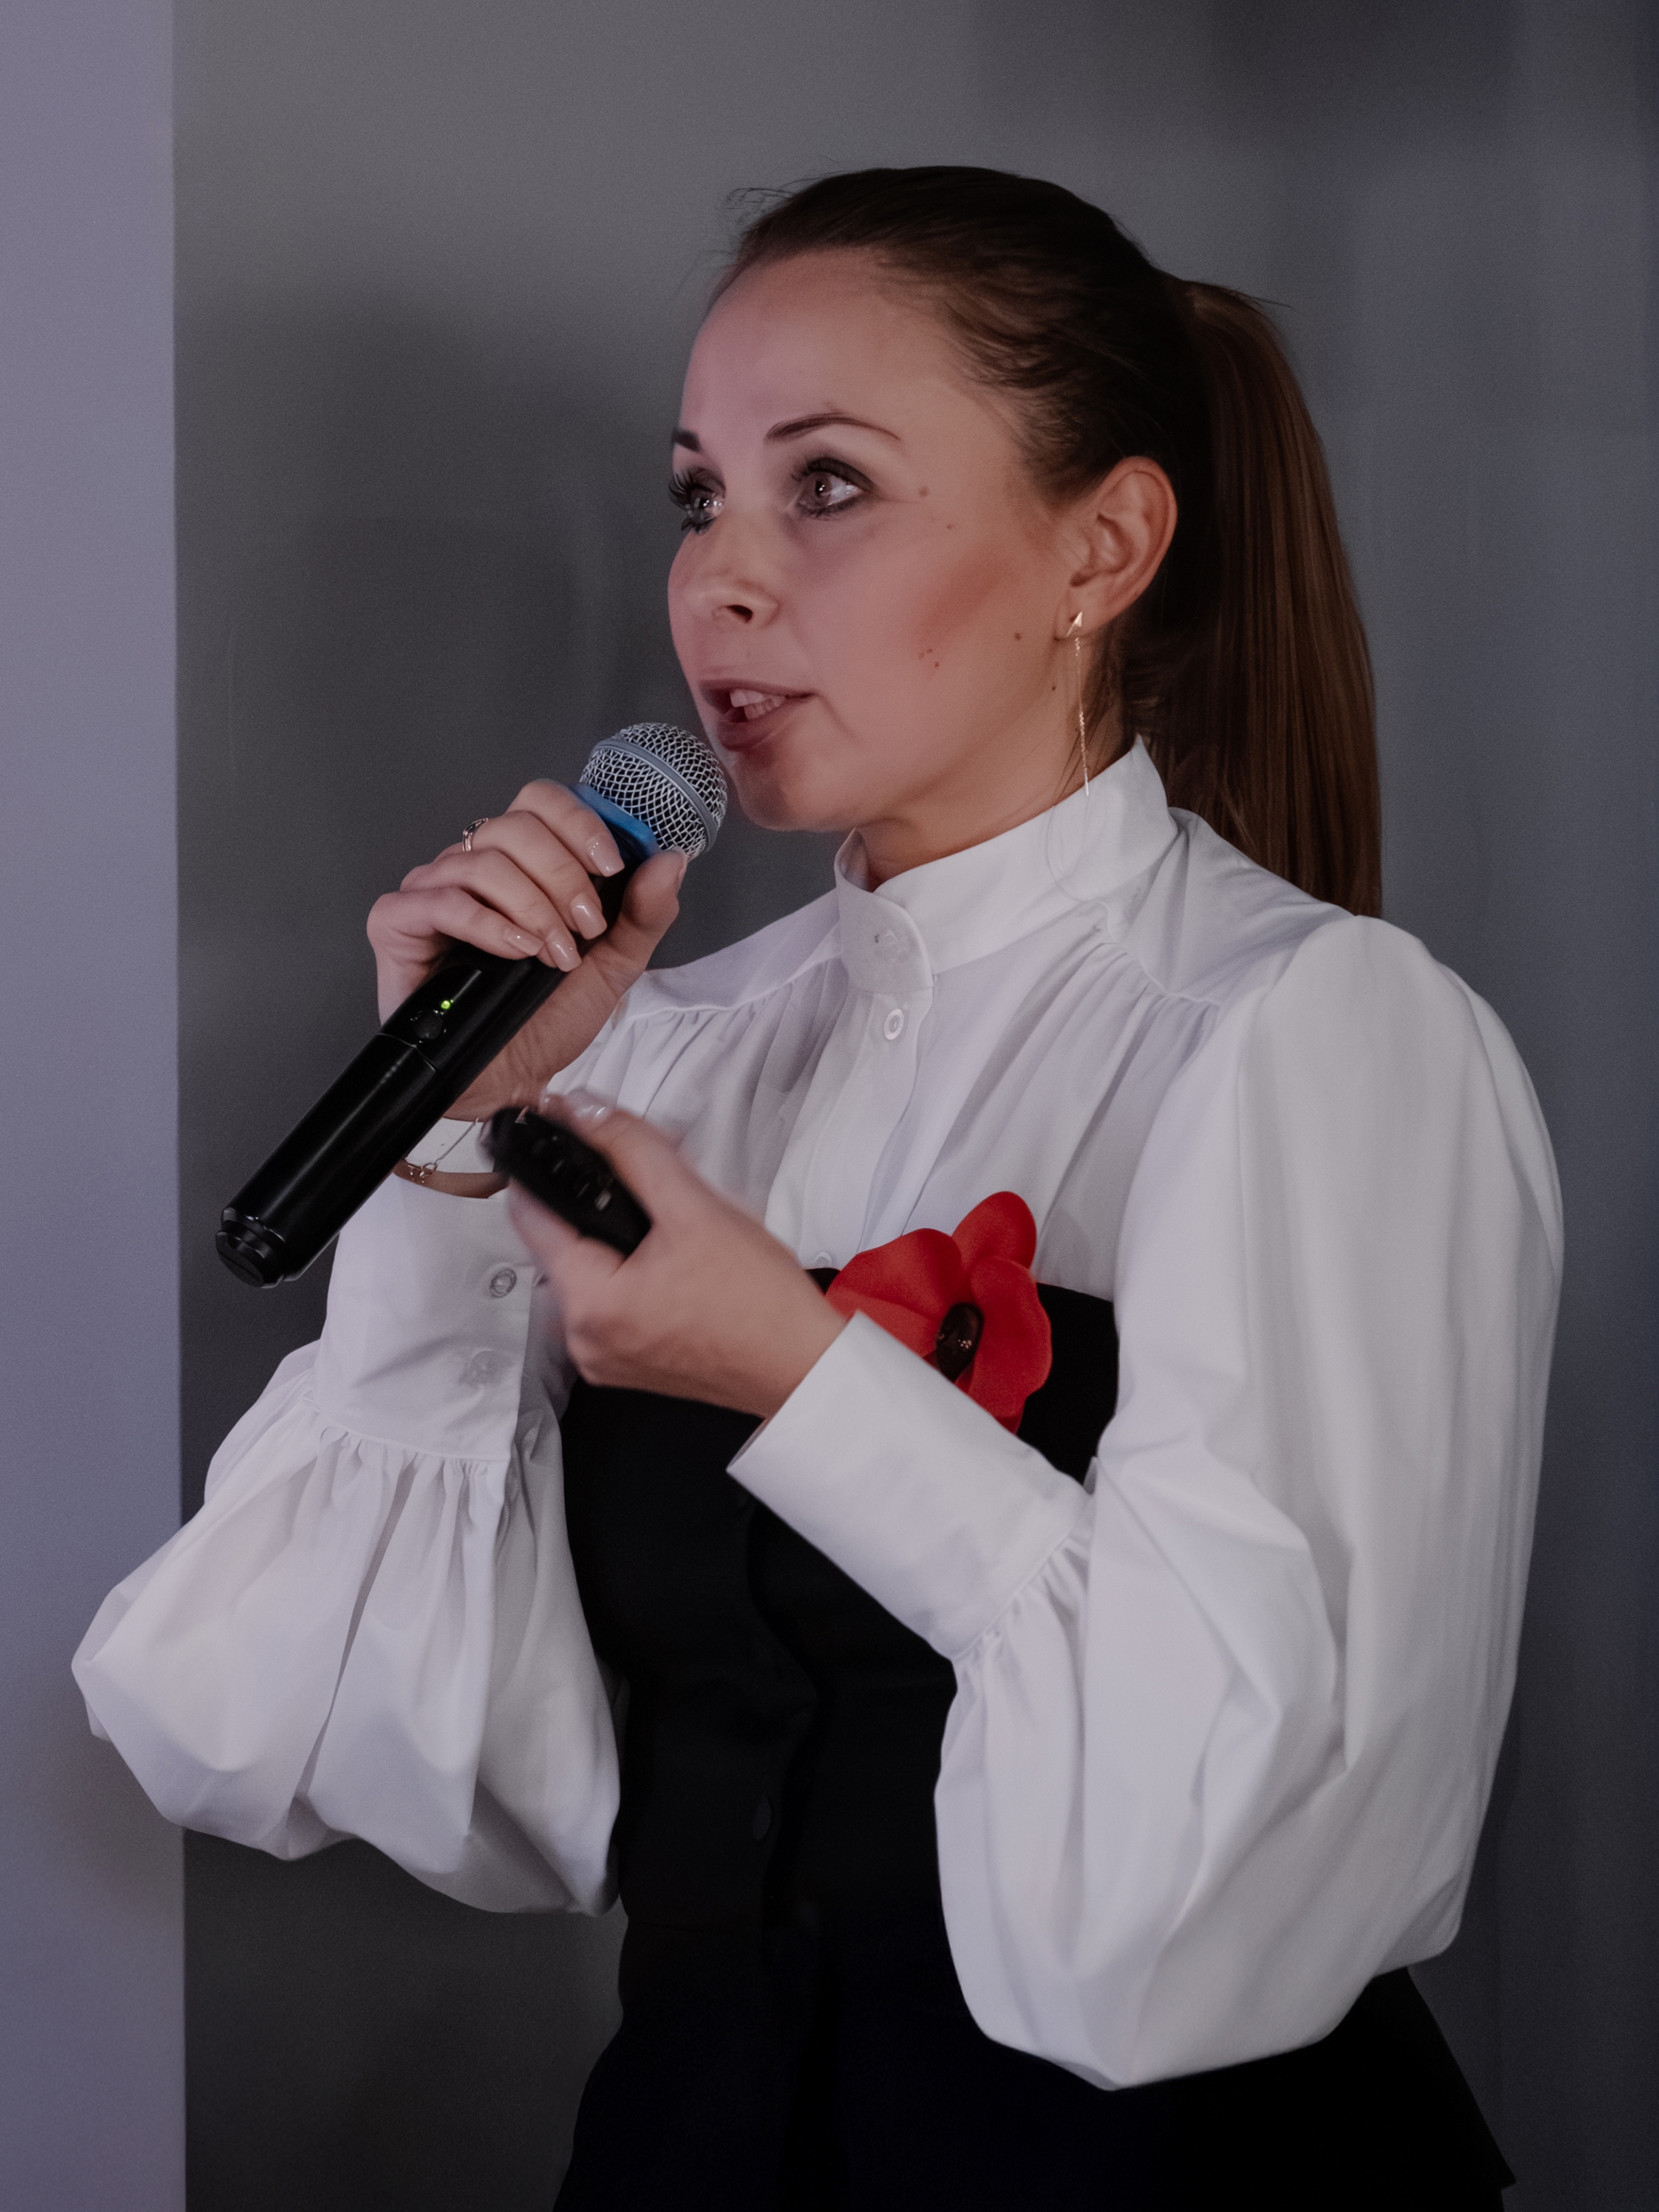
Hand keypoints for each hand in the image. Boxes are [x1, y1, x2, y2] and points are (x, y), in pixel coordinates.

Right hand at [366, 781, 685, 1116]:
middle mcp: (473, 867)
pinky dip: (488, 924)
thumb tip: (669, 860)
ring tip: (553, 954)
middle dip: (563, 875)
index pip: (540, 801)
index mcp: (521, 864)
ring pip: (483, 861)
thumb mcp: (614, 966)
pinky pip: (440, 900)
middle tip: (585, 926)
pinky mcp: (398, 923)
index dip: (578, 823)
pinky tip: (516, 951)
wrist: (509, 1078)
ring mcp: (432, 891)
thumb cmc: (547, 1020)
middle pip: (514, 825)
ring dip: (533, 907)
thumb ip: (643, 913)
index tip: (610, 867)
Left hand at [507, 1099, 846, 1418]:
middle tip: (649, 1179)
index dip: (545, 1165)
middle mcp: (583, 1338)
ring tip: (673, 1220)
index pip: (528, 1213)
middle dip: (598, 1198)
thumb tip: (589, 1113)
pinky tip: (675, 1257)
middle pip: (560, 1240)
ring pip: (587, 1268)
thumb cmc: (761, 1305)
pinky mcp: (626, 1361)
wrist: (803, 1365)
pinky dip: (631, 1268)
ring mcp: (603, 1355)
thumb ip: (633, 1150)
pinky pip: (610, 1299)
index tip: (567, 1139)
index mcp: (589, 1304)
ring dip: (617, 1233)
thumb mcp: (696, 1207)